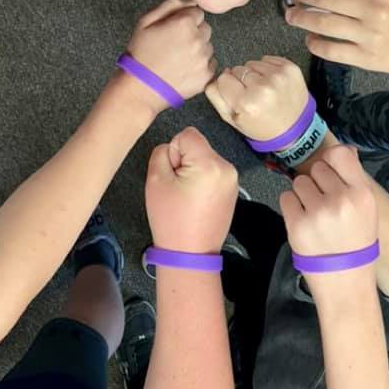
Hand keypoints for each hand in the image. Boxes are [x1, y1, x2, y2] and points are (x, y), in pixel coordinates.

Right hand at [125, 0, 215, 113]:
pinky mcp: (207, 76)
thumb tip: (190, 1)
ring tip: (178, 58)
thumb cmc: (141, 53)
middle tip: (175, 44)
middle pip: (205, 29)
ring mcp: (204, 59)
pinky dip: (200, 65)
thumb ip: (170, 5)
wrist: (141, 88)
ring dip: (198, 49)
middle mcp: (199, 40)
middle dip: (193, 33)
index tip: (174, 29)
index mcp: (185, 24)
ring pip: (208, 47)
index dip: (184, 20)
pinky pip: (210, 64)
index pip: (197, 12)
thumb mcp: (146, 22)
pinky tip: (184, 69)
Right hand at [145, 127, 237, 252]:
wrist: (189, 254)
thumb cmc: (171, 220)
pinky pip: (212, 172)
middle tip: (178, 188)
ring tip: (187, 197)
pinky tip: (196, 201)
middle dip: (184, 161)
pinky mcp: (232, 190)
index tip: (174, 175)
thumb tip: (173, 148)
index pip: (187, 134)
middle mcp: (227, 167)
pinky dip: (203, 180)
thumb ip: (162, 152)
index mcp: (210, 163)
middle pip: (197, 146)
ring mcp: (232, 179)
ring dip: (193, 171)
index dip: (174, 152)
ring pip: (204, 158)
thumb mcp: (155, 180)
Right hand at [205, 56, 308, 141]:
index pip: (223, 79)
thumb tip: (219, 73)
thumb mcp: (232, 120)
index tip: (237, 95)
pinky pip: (267, 59)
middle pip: (237, 69)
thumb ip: (216, 96)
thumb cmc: (261, 126)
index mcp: (246, 103)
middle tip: (252, 95)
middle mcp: (263, 87)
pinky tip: (272, 83)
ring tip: (263, 90)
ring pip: (252, 63)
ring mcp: (279, 76)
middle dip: (241, 80)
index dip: (228, 87)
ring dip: (254, 74)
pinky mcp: (290, 68)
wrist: (296, 129)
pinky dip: (267, 69)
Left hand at [280, 145, 377, 280]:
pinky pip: (286, 197)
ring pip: (298, 182)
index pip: (339, 154)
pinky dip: (292, 208)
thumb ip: (354, 180)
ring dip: (302, 195)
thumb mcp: (367, 211)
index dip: (330, 163)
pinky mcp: (296, 225)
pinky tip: (304, 223)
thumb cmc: (357, 245)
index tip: (330, 176)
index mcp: (362, 194)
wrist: (346, 285)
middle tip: (324, 205)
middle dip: (317, 183)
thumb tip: (345, 149)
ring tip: (314, 216)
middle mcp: (340, 200)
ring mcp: (317, 212)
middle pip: (316, 168)